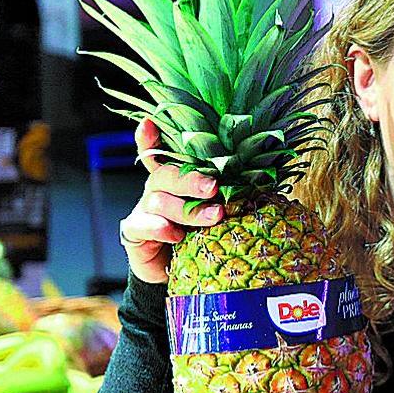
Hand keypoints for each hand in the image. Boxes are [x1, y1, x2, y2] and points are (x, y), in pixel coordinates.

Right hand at [118, 118, 223, 282]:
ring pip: (159, 200)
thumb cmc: (202, 232)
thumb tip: (258, 176)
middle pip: (166, 174)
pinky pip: (140, 225)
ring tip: (214, 216)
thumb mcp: (216, 208)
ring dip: (188, 209)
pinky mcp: (134, 233)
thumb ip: (227, 191)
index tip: (150, 122)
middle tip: (214, 186)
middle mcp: (157, 188)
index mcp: (177, 177)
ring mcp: (144, 209)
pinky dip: (158, 227)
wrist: (180, 270)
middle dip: (191, 179)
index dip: (152, 137)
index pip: (162, 151)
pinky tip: (175, 234)